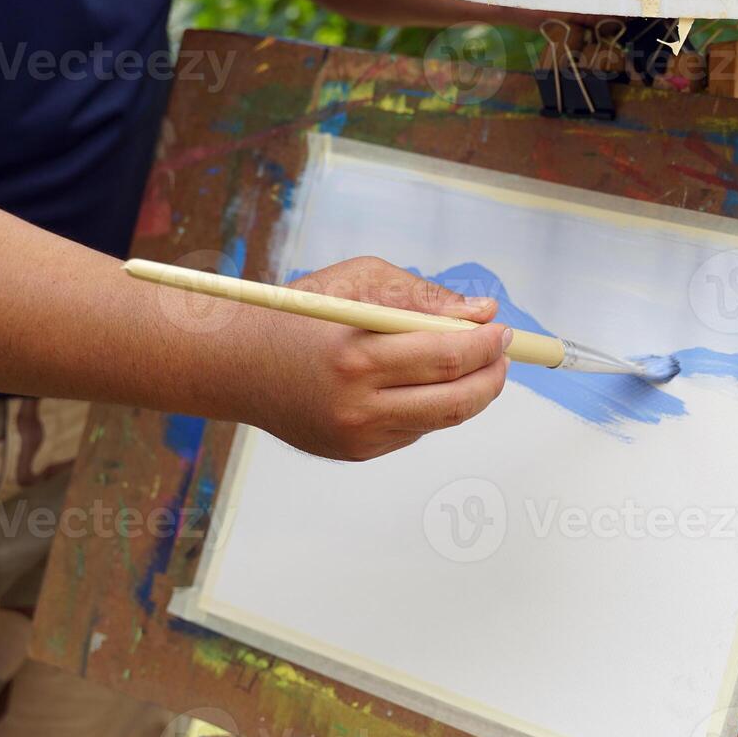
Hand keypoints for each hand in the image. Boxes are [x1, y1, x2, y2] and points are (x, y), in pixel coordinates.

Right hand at [248, 256, 510, 461]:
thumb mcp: (358, 282)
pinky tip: (429, 383)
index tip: (501, 329)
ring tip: (478, 365)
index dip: (486, 344)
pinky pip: (414, 429)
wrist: (233, 364)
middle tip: (504, 352)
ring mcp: (357, 437)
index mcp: (356, 356)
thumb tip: (481, 314)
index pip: (446, 356)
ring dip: (471, 392)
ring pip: (440, 420)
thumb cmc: (298, 313)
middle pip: (455, 400)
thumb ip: (423, 297)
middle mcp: (357, 405)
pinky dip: (433, 405)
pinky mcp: (355, 453)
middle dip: (492, 375)